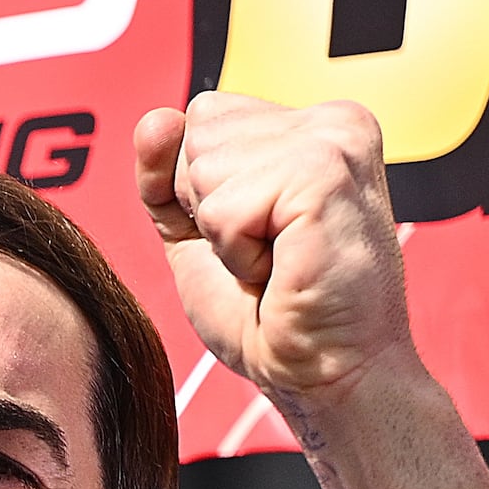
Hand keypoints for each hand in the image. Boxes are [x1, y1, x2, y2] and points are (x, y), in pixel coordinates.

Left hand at [137, 91, 420, 422]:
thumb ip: (168, 172)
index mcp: (311, 124)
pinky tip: (284, 269)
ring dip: (223, 235)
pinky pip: (221, 209)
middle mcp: (330, 120)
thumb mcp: (197, 229)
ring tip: (278, 261)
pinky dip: (236, 254)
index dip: (199, 190)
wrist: (325, 372)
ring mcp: (333, 141)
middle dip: (209, 208)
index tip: (258, 233)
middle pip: (197, 134)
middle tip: (269, 252)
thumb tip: (154, 119)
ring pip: (203, 167)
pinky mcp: (325, 175)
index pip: (200, 117)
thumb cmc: (269, 310)